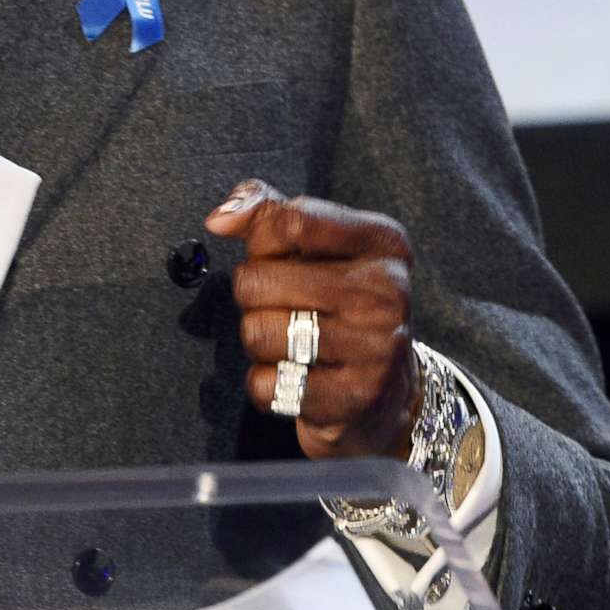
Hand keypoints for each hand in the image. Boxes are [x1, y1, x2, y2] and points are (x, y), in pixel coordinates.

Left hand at [204, 180, 419, 460]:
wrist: (385, 387)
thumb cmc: (335, 301)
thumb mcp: (316, 245)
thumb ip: (267, 213)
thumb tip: (220, 218)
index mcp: (383, 241)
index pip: (290, 222)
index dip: (260, 242)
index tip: (269, 255)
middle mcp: (389, 290)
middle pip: (256, 280)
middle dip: (253, 297)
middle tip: (285, 308)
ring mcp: (378, 345)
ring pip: (256, 332)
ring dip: (257, 341)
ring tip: (291, 342)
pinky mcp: (357, 396)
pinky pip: (266, 383)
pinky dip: (265, 383)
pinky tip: (296, 377)